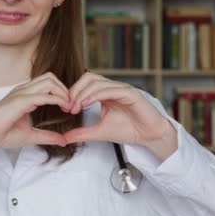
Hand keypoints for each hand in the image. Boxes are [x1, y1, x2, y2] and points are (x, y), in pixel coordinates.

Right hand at [0, 72, 72, 159]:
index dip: (61, 91)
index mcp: (24, 94)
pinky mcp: (20, 101)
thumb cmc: (2, 134)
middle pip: (50, 77)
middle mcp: (23, 90)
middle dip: (65, 89)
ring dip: (63, 92)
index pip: (47, 83)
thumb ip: (47, 136)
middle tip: (72, 105)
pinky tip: (64, 108)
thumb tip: (63, 140)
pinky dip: (57, 99)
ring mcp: (21, 93)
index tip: (70, 107)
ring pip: (49, 81)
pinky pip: (44, 95)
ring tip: (69, 106)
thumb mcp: (30, 136)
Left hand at [63, 72, 177, 161]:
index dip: (73, 93)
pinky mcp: (130, 93)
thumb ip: (82, 133)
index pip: (85, 84)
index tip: (66, 109)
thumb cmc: (128, 130)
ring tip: (76, 107)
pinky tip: (86, 105)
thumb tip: (64, 138)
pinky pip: (110, 90)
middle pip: (88, 78)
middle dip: (75, 90)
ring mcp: (121, 88)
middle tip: (69, 107)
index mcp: (105, 93)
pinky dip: (95, 95)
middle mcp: (113, 88)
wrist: (149, 136)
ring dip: (82, 94)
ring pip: (97, 82)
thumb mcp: (99, 132)